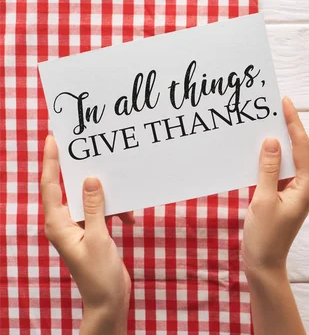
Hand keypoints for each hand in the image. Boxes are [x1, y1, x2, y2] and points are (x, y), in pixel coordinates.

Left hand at [40, 135, 133, 334]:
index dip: (50, 161)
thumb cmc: (99, 274)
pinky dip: (116, 211)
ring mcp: (79, 227)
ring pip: (91, 199)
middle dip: (84, 173)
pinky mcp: (93, 232)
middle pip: (70, 188)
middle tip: (92, 151)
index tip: (53, 139)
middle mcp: (64, 223)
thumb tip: (90, 179)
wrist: (108, 300)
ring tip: (123, 203)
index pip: (50, 186)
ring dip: (108, 198)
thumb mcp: (98, 238)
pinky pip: (102, 211)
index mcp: (58, 224)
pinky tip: (128, 220)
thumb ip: (94, 208)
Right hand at [243, 97, 308, 272]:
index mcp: (306, 186)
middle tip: (274, 106)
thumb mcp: (263, 200)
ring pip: (289, 159)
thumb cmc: (265, 237)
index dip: (293, 122)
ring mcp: (297, 191)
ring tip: (267, 122)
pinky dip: (271, 158)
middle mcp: (306, 186)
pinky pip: (281, 170)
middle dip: (287, 128)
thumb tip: (272, 142)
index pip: (302, 147)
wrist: (264, 263)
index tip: (285, 103)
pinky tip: (260, 148)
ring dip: (279, 142)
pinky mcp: (286, 195)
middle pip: (298, 150)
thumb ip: (268, 169)